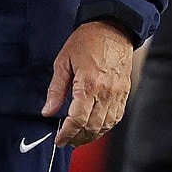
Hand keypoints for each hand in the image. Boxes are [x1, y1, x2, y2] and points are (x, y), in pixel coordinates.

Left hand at [41, 19, 133, 146]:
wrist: (113, 30)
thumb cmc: (86, 42)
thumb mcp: (63, 61)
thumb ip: (56, 89)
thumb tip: (48, 111)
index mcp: (88, 85)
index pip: (77, 119)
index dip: (67, 133)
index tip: (59, 139)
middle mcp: (105, 94)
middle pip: (92, 127)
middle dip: (77, 138)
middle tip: (66, 142)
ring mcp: (117, 95)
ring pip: (105, 126)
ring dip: (91, 136)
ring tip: (77, 138)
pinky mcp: (124, 94)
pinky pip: (115, 118)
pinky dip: (104, 127)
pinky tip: (94, 128)